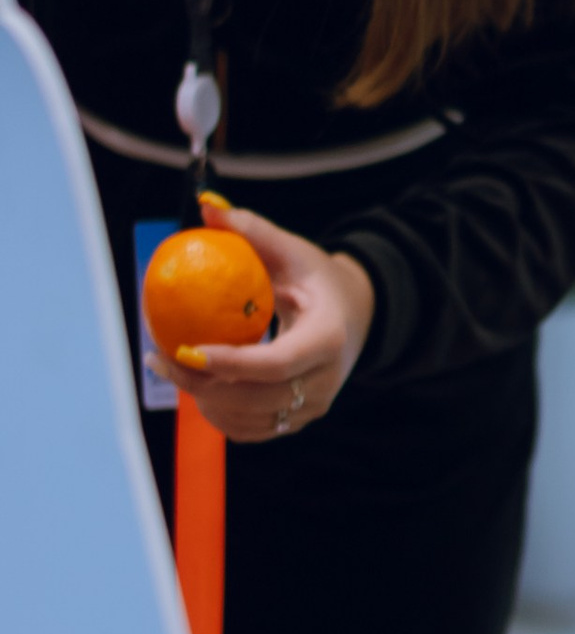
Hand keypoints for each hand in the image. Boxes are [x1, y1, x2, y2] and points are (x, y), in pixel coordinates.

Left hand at [157, 195, 375, 443]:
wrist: (354, 316)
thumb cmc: (316, 278)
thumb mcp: (291, 250)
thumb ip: (251, 230)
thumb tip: (205, 204)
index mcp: (328, 340)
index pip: (275, 364)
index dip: (229, 363)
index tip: (185, 347)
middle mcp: (324, 382)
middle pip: (254, 397)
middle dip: (200, 382)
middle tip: (160, 356)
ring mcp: (311, 408)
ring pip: (246, 418)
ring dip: (201, 398)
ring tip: (170, 366)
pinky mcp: (296, 420)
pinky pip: (248, 429)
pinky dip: (215, 412)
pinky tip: (194, 383)